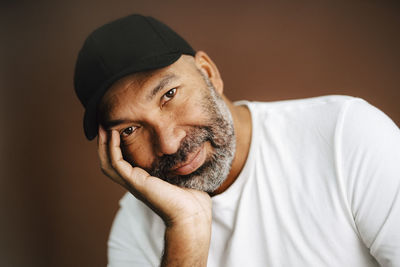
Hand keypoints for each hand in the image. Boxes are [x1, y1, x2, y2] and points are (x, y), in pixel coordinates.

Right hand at [97, 126, 211, 226]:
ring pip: (108, 163)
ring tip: (103, 126)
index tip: (117, 127)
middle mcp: (134, 181)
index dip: (115, 145)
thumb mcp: (179, 172)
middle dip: (104, 143)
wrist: (191, 214)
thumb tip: (183, 144)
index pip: (121, 161)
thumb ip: (175, 161)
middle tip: (102, 124)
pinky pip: (117, 163)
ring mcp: (133, 183)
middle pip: (109, 161)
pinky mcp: (136, 183)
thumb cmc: (189, 197)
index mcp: (142, 179)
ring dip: (104, 144)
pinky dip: (112, 149)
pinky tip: (115, 135)